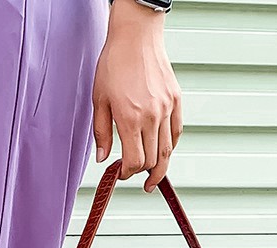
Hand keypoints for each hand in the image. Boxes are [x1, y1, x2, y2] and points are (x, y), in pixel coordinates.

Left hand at [92, 0, 182, 191]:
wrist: (136, 36)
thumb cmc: (114, 65)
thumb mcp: (99, 100)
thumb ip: (102, 133)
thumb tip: (103, 158)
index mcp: (130, 119)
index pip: (134, 161)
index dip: (127, 173)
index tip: (121, 174)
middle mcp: (152, 117)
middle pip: (153, 160)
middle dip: (144, 174)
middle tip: (140, 181)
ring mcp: (167, 108)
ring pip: (168, 150)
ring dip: (160, 167)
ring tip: (154, 176)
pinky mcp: (176, 100)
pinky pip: (177, 132)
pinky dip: (171, 146)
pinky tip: (163, 152)